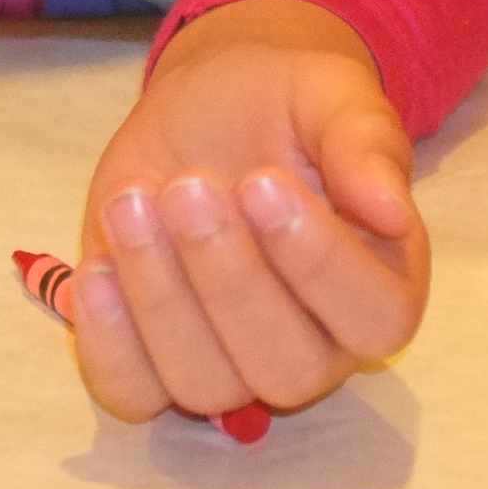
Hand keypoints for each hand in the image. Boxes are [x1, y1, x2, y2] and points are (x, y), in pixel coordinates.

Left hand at [67, 0, 426, 424]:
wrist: (210, 104)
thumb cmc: (288, 105)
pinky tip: (95, 270)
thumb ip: (366, 143)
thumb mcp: (333, 95)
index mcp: (382, 288)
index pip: (373, 317)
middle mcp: (318, 348)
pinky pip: (132, 392)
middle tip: (189, 186)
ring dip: (159, 298)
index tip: (263, 183)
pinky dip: (108, 342)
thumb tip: (391, 209)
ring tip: (132, 202)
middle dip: (228, 278)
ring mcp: (234, 366)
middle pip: (286, 367)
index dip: (319, 262)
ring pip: (205, 384)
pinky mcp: (156, 362)